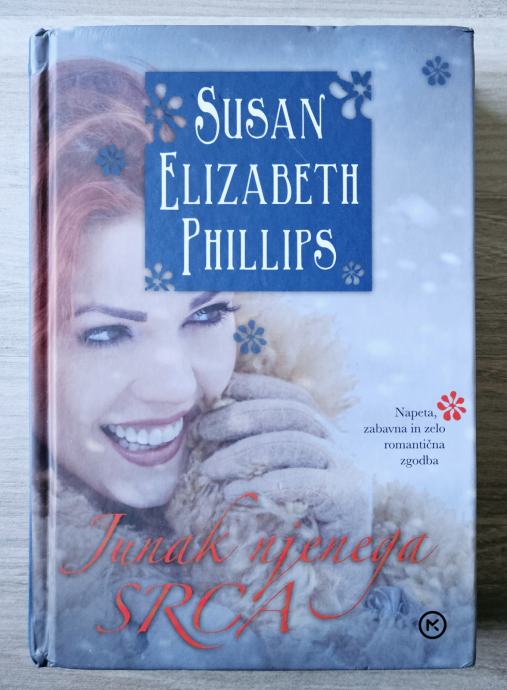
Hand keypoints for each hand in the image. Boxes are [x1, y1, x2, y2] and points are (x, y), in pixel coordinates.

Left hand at [194, 372, 370, 534]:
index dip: (254, 387)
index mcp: (321, 434)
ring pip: (297, 441)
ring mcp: (349, 468)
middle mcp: (340, 444)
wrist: (331, 581)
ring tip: (210, 469)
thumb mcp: (266, 483)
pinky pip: (307, 482)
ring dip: (246, 451)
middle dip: (242, 416)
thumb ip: (250, 454)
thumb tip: (203, 427)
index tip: (215, 391)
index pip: (290, 395)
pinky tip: (234, 495)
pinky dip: (267, 483)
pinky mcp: (350, 498)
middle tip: (201, 432)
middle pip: (292, 411)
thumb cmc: (292, 531)